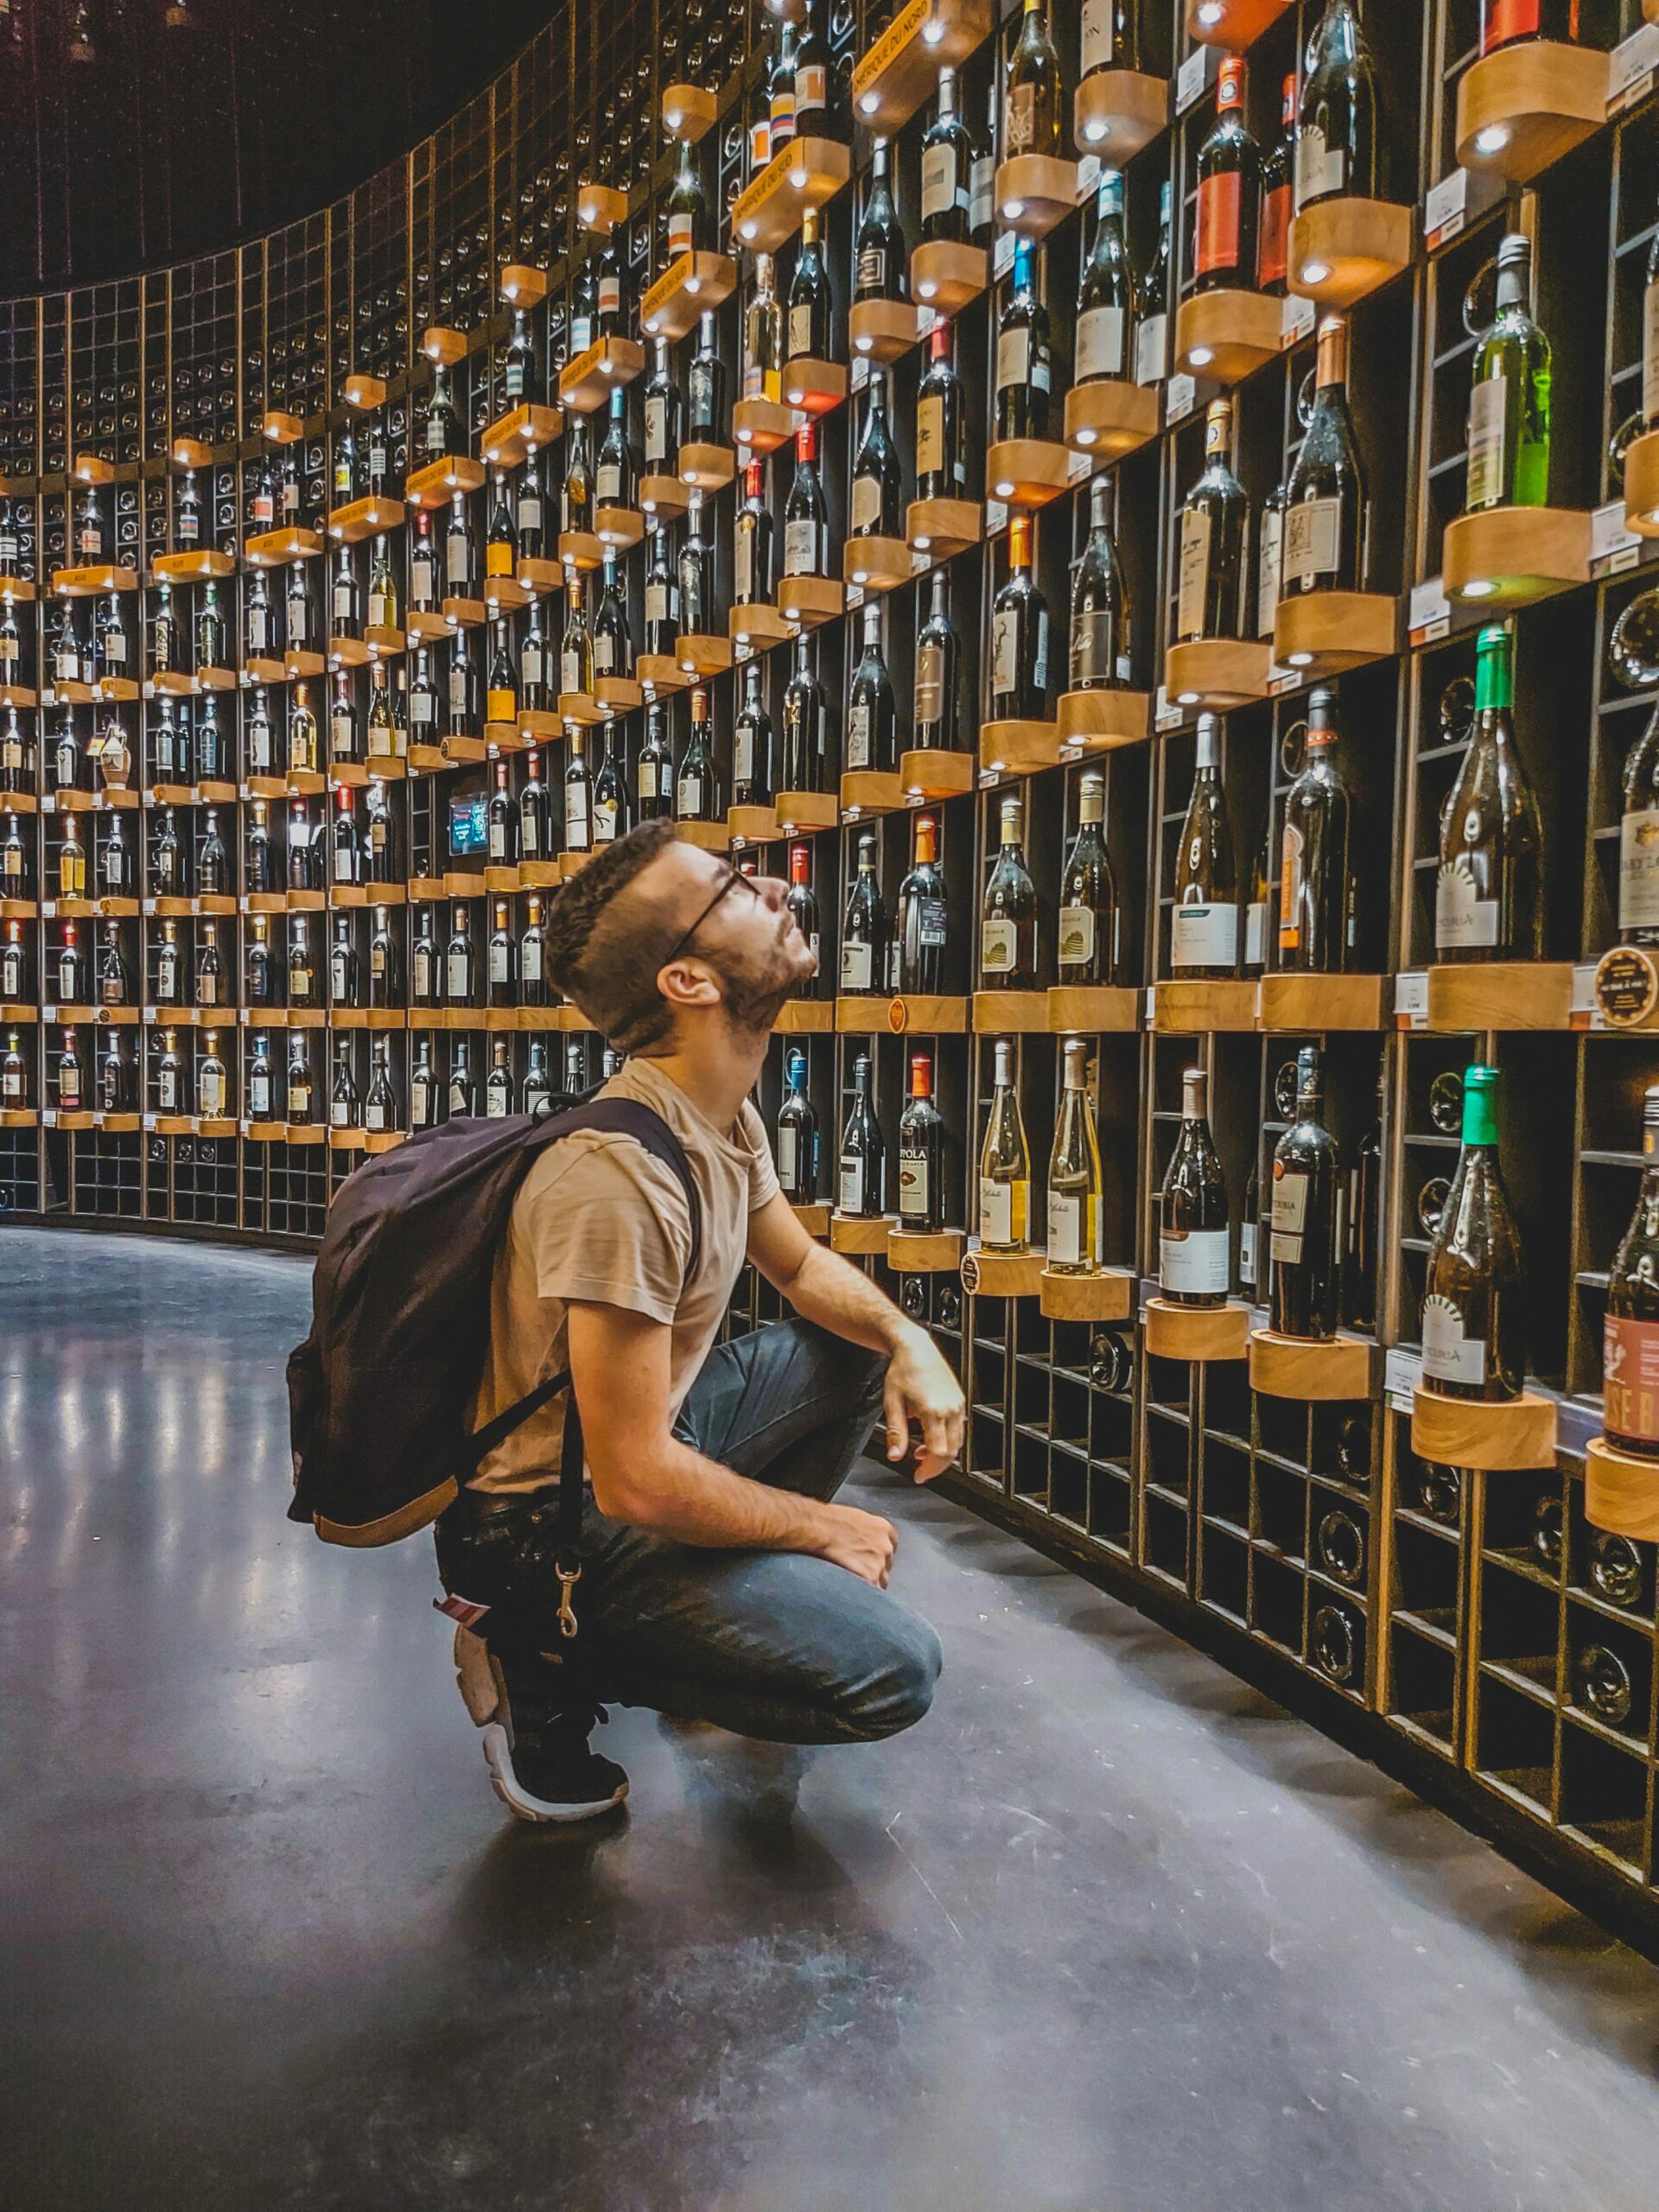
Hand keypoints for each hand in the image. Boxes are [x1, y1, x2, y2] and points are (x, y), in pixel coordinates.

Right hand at [813, 1500, 898, 1586]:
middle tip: (857, 1571)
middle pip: (886, 1565)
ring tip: (853, 1583)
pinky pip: (872, 1592)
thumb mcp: (854, 1519)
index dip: (879, 1554)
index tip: (870, 1559)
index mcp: (883, 1529)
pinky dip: (863, 1593)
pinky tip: (852, 1591)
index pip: (891, 1546)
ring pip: (881, 1581)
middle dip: (875, 1569)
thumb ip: (865, 1532)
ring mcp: (880, 1563)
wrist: (820, 1530)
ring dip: (870, 1583)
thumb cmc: (828, 1521)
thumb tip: (861, 1542)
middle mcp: (886, 1546)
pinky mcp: (870, 1577)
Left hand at [883, 1325, 965, 1482]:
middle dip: (936, 1466)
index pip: (939, 1452)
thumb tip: (895, 1456)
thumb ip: (896, 1433)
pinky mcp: (959, 1400)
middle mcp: (950, 1408)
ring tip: (921, 1454)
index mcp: (933, 1411)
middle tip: (921, 1471)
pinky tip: (930, 1438)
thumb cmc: (902, 1370)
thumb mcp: (892, 1403)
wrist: (915, 1348)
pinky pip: (958, 1428)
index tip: (918, 1476)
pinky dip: (947, 1440)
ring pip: (958, 1441)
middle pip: (952, 1451)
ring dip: (942, 1453)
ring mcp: (957, 1404)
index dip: (929, 1469)